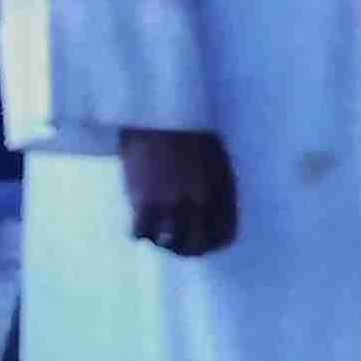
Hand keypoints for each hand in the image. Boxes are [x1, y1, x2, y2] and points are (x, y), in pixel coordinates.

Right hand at [118, 128, 238, 256]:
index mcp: (222, 192)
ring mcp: (174, 205)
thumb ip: (216, 190)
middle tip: (171, 243)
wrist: (158, 112)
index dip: (210, 244)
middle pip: (195, 246)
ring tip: (152, 231)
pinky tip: (136, 221)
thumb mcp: (216, 160)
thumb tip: (208, 216)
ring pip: (167, 243)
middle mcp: (202, 203)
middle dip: (184, 248)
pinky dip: (137, 232)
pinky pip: (139, 233)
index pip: (224, 236)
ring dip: (159, 240)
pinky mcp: (145, 201)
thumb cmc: (187, 131)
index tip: (197, 242)